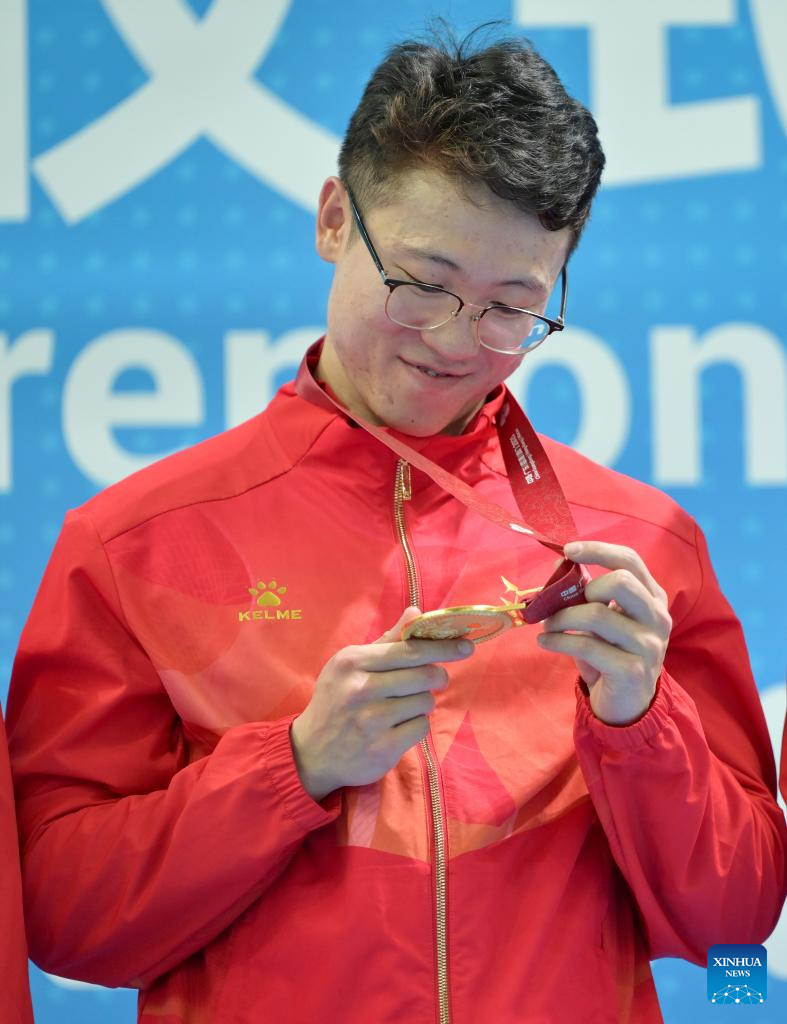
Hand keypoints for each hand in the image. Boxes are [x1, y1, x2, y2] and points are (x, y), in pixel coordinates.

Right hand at [290, 607, 473, 800]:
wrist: (311, 752)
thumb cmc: (336, 701)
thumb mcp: (351, 665)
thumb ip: (386, 641)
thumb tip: (416, 612)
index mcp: (353, 662)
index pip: (409, 649)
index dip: (442, 647)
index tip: (466, 645)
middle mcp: (361, 689)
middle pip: (423, 674)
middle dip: (436, 675)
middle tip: (435, 678)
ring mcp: (372, 720)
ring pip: (425, 701)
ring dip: (424, 702)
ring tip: (405, 705)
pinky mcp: (383, 748)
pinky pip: (421, 727)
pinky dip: (417, 725)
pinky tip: (400, 725)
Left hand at [537, 541, 671, 725]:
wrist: (627, 705)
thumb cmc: (611, 654)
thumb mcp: (601, 620)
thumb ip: (585, 591)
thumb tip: (556, 564)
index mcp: (652, 597)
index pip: (630, 560)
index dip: (598, 550)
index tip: (568, 550)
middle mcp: (657, 617)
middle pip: (621, 582)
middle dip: (584, 588)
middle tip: (565, 603)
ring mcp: (649, 645)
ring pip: (597, 615)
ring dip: (561, 618)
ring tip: (547, 626)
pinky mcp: (632, 671)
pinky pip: (587, 646)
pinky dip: (558, 641)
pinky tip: (545, 642)